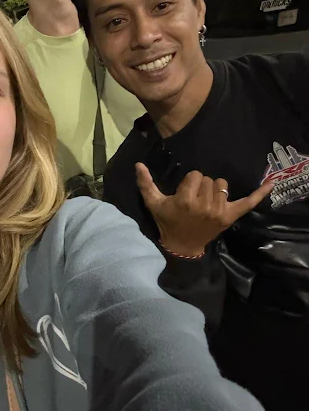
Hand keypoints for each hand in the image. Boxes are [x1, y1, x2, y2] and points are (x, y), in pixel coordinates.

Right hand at [135, 164, 273, 256]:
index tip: (184, 192)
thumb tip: (138, 164)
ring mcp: (219, 212)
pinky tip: (271, 184)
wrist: (182, 246)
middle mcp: (204, 205)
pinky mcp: (230, 217)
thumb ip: (146, 183)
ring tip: (206, 201)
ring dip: (215, 190)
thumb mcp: (153, 203)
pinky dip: (259, 194)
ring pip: (222, 186)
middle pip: (210, 179)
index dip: (190, 182)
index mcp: (186, 200)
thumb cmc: (167, 222)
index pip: (196, 175)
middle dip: (202, 186)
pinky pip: (248, 202)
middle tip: (195, 199)